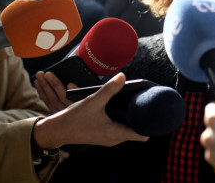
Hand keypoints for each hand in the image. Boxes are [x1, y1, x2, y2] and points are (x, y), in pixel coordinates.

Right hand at [33, 73, 148, 148]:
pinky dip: (124, 121)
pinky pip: (120, 129)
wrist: (58, 130)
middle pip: (136, 131)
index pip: (141, 134)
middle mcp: (114, 139)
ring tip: (138, 104)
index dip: (150, 125)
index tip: (156, 114)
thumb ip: (109, 89)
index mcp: (114, 133)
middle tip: (148, 103)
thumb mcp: (93, 101)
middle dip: (142, 119)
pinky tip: (123, 110)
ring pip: (128, 130)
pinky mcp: (104, 136)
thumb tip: (122, 76)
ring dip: (132, 119)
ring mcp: (109, 139)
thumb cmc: (74, 118)